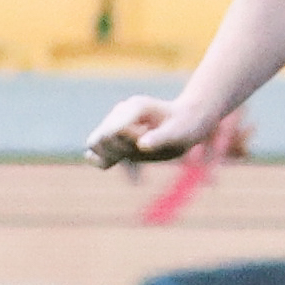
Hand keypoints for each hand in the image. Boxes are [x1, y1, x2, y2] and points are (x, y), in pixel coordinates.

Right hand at [81, 89, 233, 171]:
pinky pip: (100, 153)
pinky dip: (111, 163)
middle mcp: (120, 112)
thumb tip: (142, 145)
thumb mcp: (179, 133)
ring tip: (140, 159)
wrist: (188, 120)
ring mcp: (115, 122)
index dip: (124, 145)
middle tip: (142, 153)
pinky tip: (135, 176)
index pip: (109, 132)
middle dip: (117, 153)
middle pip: (98, 140)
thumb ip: (159, 138)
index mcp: (135, 107)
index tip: (144, 146)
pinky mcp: (115, 135)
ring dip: (114, 158)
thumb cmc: (186, 126)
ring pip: (95, 147)